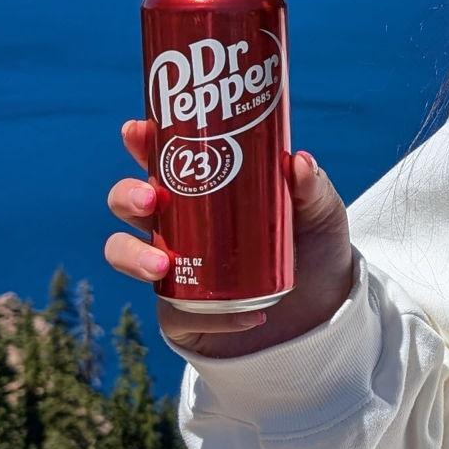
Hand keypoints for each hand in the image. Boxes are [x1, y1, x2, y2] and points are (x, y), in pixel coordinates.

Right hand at [105, 118, 357, 358]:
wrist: (323, 314)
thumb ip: (312, 188)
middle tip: (150, 198)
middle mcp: (177, 226)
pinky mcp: (182, 316)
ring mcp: (173, 269)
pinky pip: (177, 316)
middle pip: (129, 202)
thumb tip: (297, 160)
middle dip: (127, 196)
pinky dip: (208, 316)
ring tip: (163, 265)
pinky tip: (248, 316)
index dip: (140, 142)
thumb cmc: (313, 251)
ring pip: (124, 255)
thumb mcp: (320, 215)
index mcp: (200, 191)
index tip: (137, 131)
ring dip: (133, 255)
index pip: (159, 159)